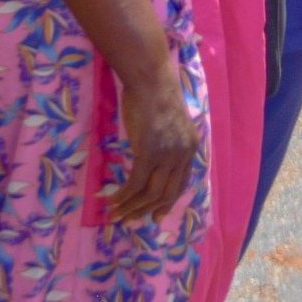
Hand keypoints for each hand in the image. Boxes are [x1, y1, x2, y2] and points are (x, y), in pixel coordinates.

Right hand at [107, 60, 199, 222]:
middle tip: (129, 221)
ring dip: (130, 207)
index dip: (167, 203)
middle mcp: (182, 154)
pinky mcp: (148, 151)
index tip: (154, 216)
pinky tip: (111, 200)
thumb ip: (169, 144)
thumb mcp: (171, 125)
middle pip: (166, 193)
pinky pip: (135, 183)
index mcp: (190, 148)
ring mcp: (166, 153)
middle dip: (146, 211)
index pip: (181, 184)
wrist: (151, 81)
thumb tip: (156, 163)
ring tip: (115, 214)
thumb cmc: (157, 98)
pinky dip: (123, 196)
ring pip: (149, 192)